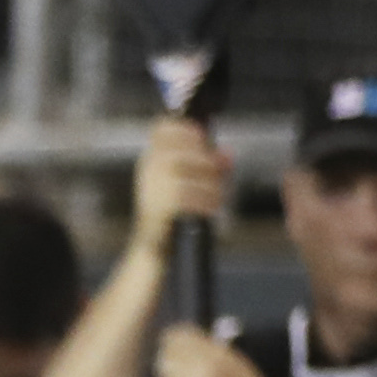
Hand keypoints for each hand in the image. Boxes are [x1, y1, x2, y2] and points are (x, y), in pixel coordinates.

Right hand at [131, 115, 229, 251]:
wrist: (155, 248)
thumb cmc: (173, 213)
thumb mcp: (190, 183)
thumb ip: (208, 166)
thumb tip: (227, 154)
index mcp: (151, 160)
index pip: (163, 128)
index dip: (187, 129)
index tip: (202, 139)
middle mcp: (148, 171)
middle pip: (184, 148)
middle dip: (207, 160)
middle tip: (216, 173)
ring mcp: (152, 189)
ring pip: (191, 172)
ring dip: (210, 184)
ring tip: (215, 195)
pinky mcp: (160, 208)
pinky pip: (190, 196)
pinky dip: (206, 202)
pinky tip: (211, 208)